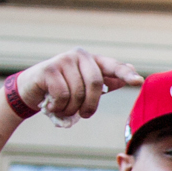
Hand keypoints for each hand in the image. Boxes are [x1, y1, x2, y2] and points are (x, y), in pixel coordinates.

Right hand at [14, 49, 141, 120]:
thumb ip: (107, 81)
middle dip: (91, 105)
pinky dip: (59, 106)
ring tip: (64, 108)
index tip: (138, 81)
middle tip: (84, 115)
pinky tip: (53, 105)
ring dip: (72, 108)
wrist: (32, 90)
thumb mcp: (86, 87)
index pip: (114, 67)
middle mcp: (80, 56)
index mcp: (93, 61)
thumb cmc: (64, 90)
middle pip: (95, 84)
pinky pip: (62, 94)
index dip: (126, 74)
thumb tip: (130, 72)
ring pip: (78, 92)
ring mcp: (63, 60)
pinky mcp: (48, 68)